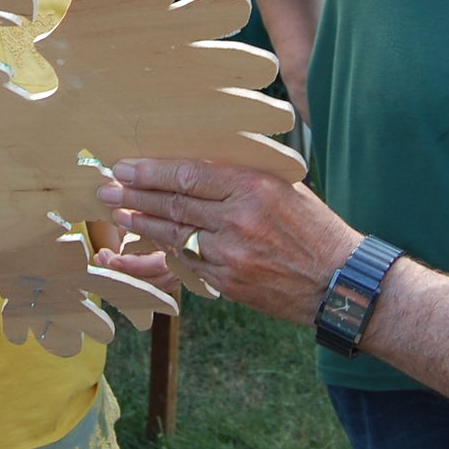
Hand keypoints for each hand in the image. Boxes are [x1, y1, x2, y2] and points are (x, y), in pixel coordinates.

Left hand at [96, 158, 358, 323]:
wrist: (340, 282)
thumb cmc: (315, 229)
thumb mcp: (286, 187)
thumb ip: (243, 175)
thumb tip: (198, 165)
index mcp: (254, 185)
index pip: (189, 174)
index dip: (152, 171)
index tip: (126, 166)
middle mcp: (239, 218)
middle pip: (174, 203)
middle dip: (135, 195)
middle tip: (107, 187)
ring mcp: (232, 253)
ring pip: (175, 235)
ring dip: (142, 224)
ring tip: (119, 213)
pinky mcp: (229, 281)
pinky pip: (189, 262)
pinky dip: (168, 251)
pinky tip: (150, 242)